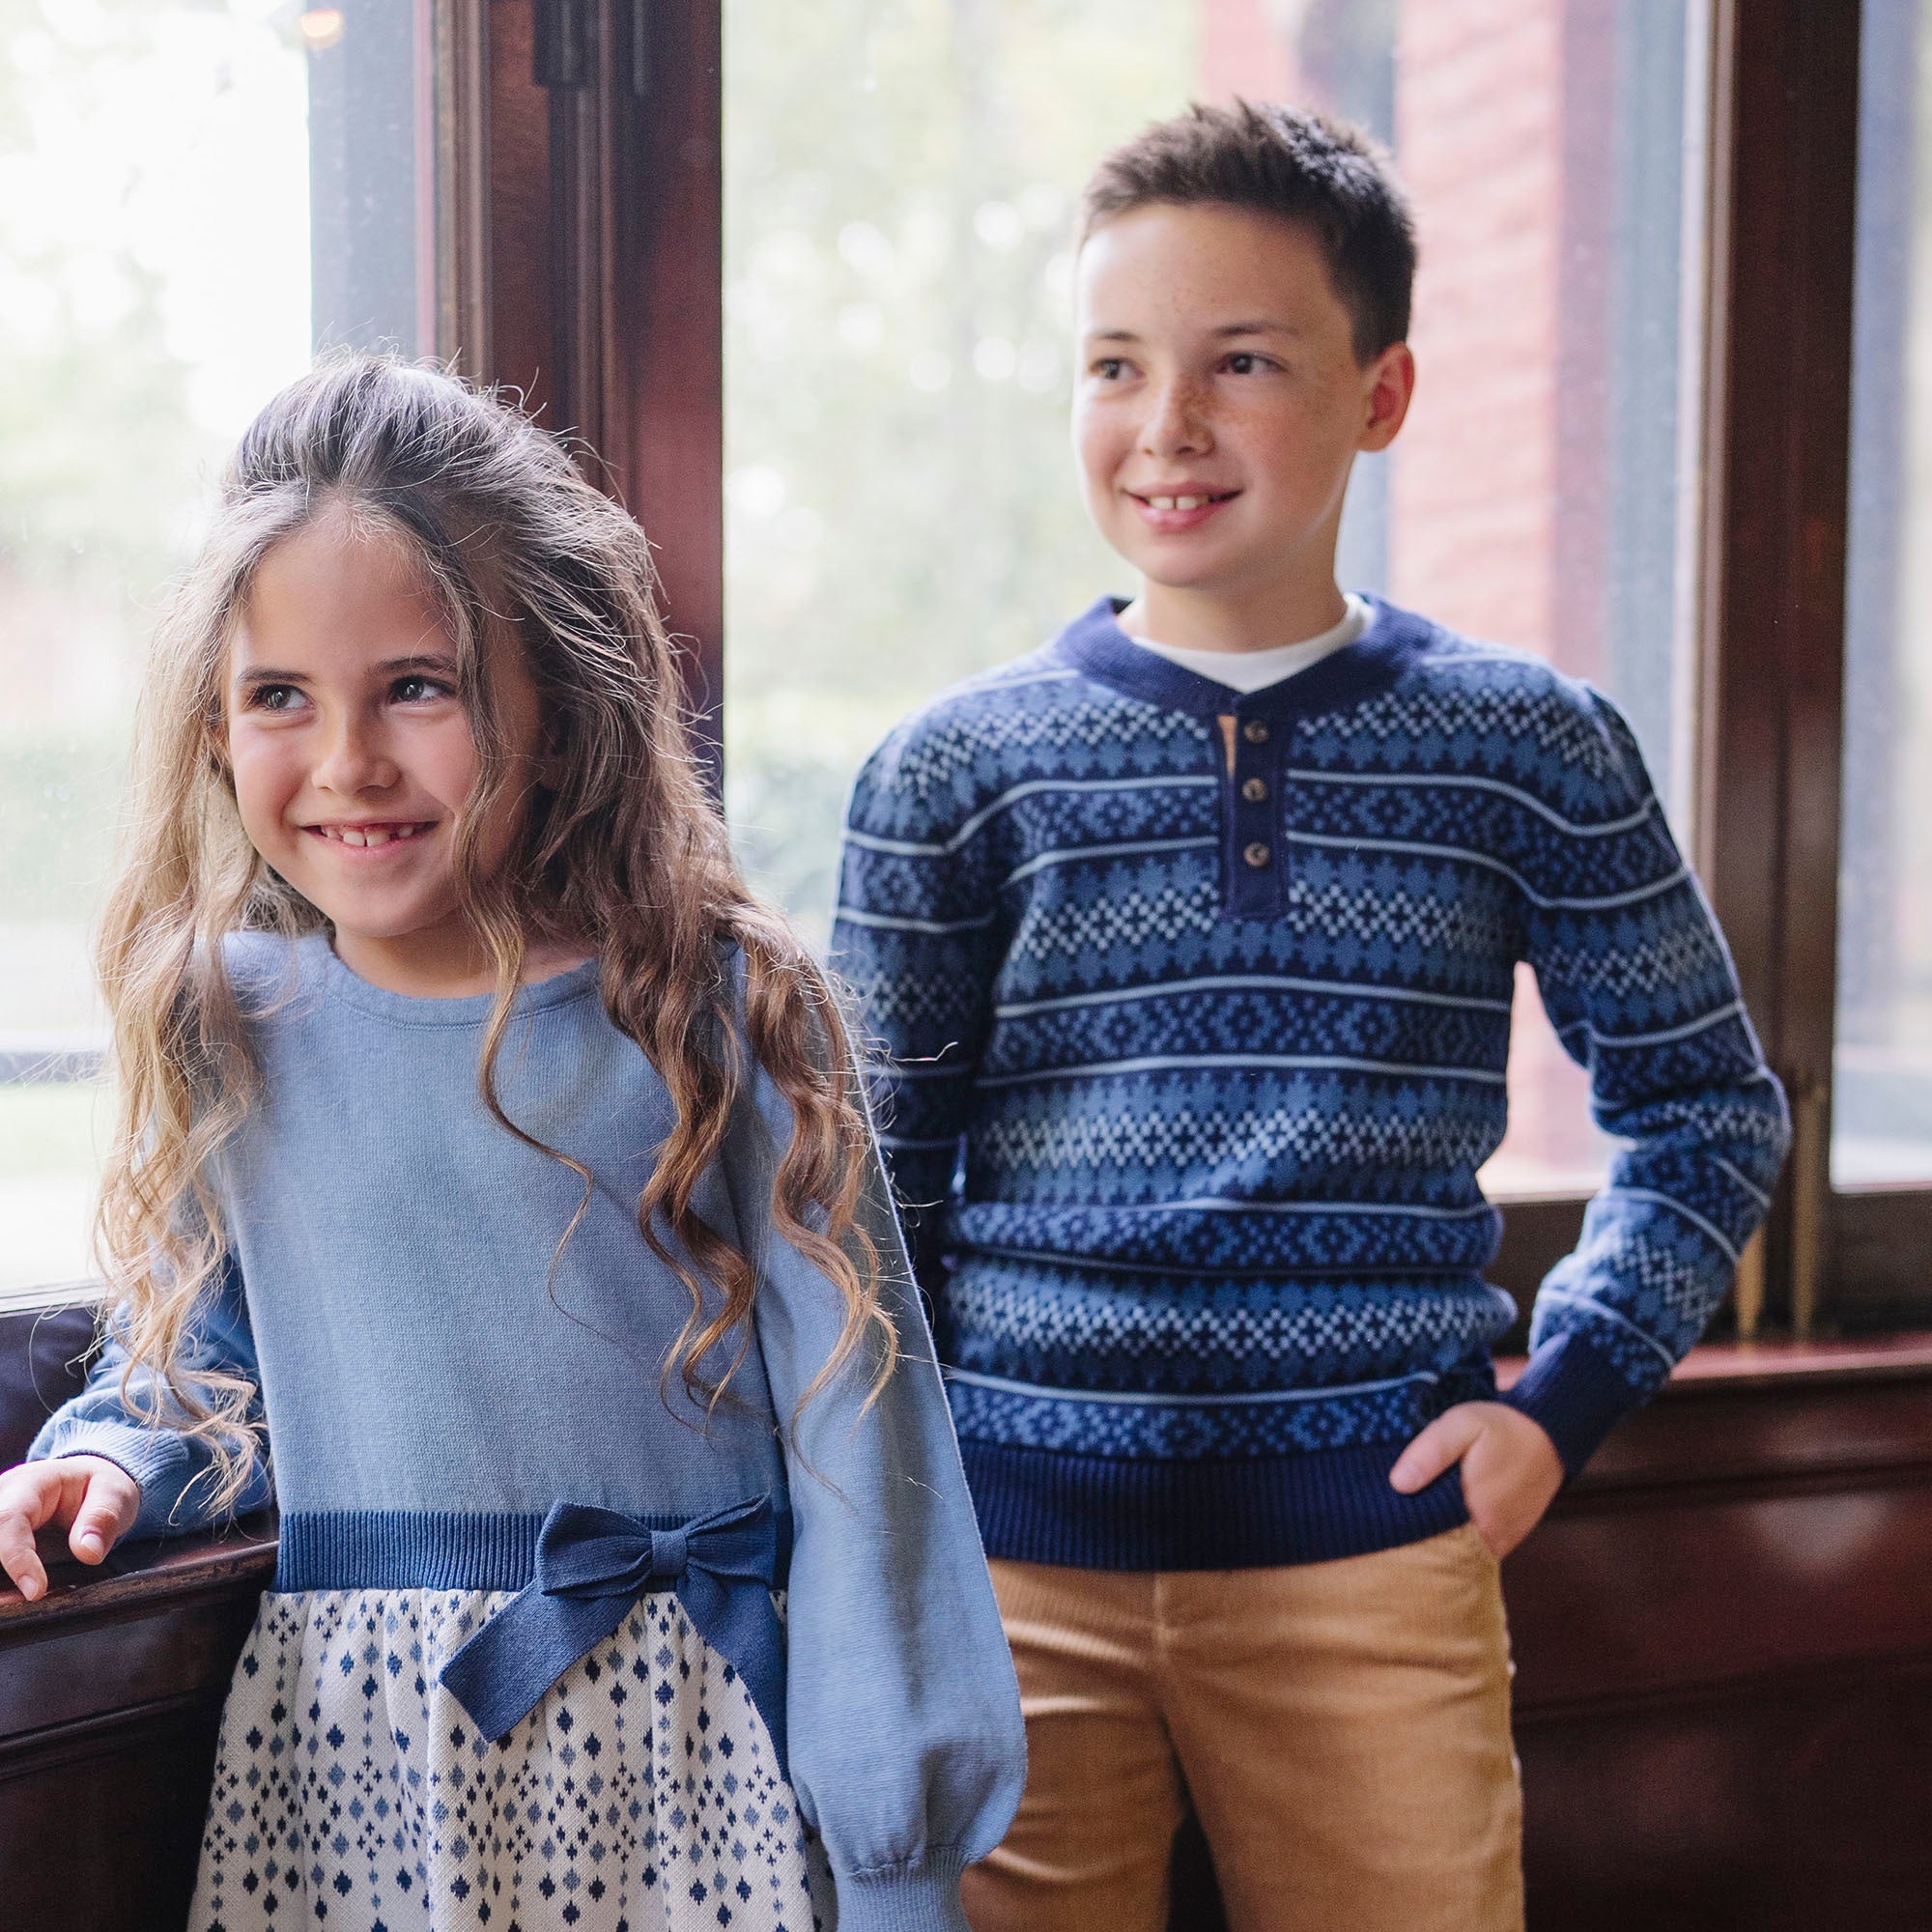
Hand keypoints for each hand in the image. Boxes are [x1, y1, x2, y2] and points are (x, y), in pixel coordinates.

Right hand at [0, 1457, 140, 1601]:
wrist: (87, 1483)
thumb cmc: (98, 1487)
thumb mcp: (114, 1493)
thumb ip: (102, 1518)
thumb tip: (88, 1553)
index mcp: (30, 1483)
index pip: (9, 1519)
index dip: (17, 1558)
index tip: (36, 1591)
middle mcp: (2, 1499)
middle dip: (3, 1576)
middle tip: (28, 1600)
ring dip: (3, 1585)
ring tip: (23, 1602)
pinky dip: (6, 1585)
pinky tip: (19, 1598)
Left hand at [1388, 1402, 1562, 1559]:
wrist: (1551, 1434)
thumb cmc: (1504, 1428)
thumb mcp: (1463, 1425)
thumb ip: (1432, 1452)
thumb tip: (1399, 1483)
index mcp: (1476, 1515)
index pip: (1425, 1538)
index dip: (1403, 1525)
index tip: (1386, 1511)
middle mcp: (1491, 1538)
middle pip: (1441, 1546)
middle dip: (1418, 1532)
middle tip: (1398, 1508)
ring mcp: (1501, 1541)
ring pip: (1458, 1548)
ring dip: (1439, 1533)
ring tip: (1420, 1508)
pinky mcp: (1508, 1537)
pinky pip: (1475, 1545)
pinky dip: (1458, 1533)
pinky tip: (1445, 1511)